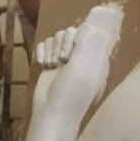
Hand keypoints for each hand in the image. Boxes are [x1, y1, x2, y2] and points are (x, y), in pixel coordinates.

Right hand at [34, 4, 122, 119]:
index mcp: (94, 57)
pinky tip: (44, 66)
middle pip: (67, 32)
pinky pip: (44, 44)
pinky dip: (41, 53)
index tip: (69, 56)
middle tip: (62, 63)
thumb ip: (88, 46)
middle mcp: (81, 56)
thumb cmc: (70, 94)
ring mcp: (65, 59)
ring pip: (55, 37)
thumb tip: (98, 28)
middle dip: (60, 46)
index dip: (73, 39)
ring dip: (51, 51)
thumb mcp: (81, 69)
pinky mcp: (51, 62)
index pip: (85, 31)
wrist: (50, 112)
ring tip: (53, 67)